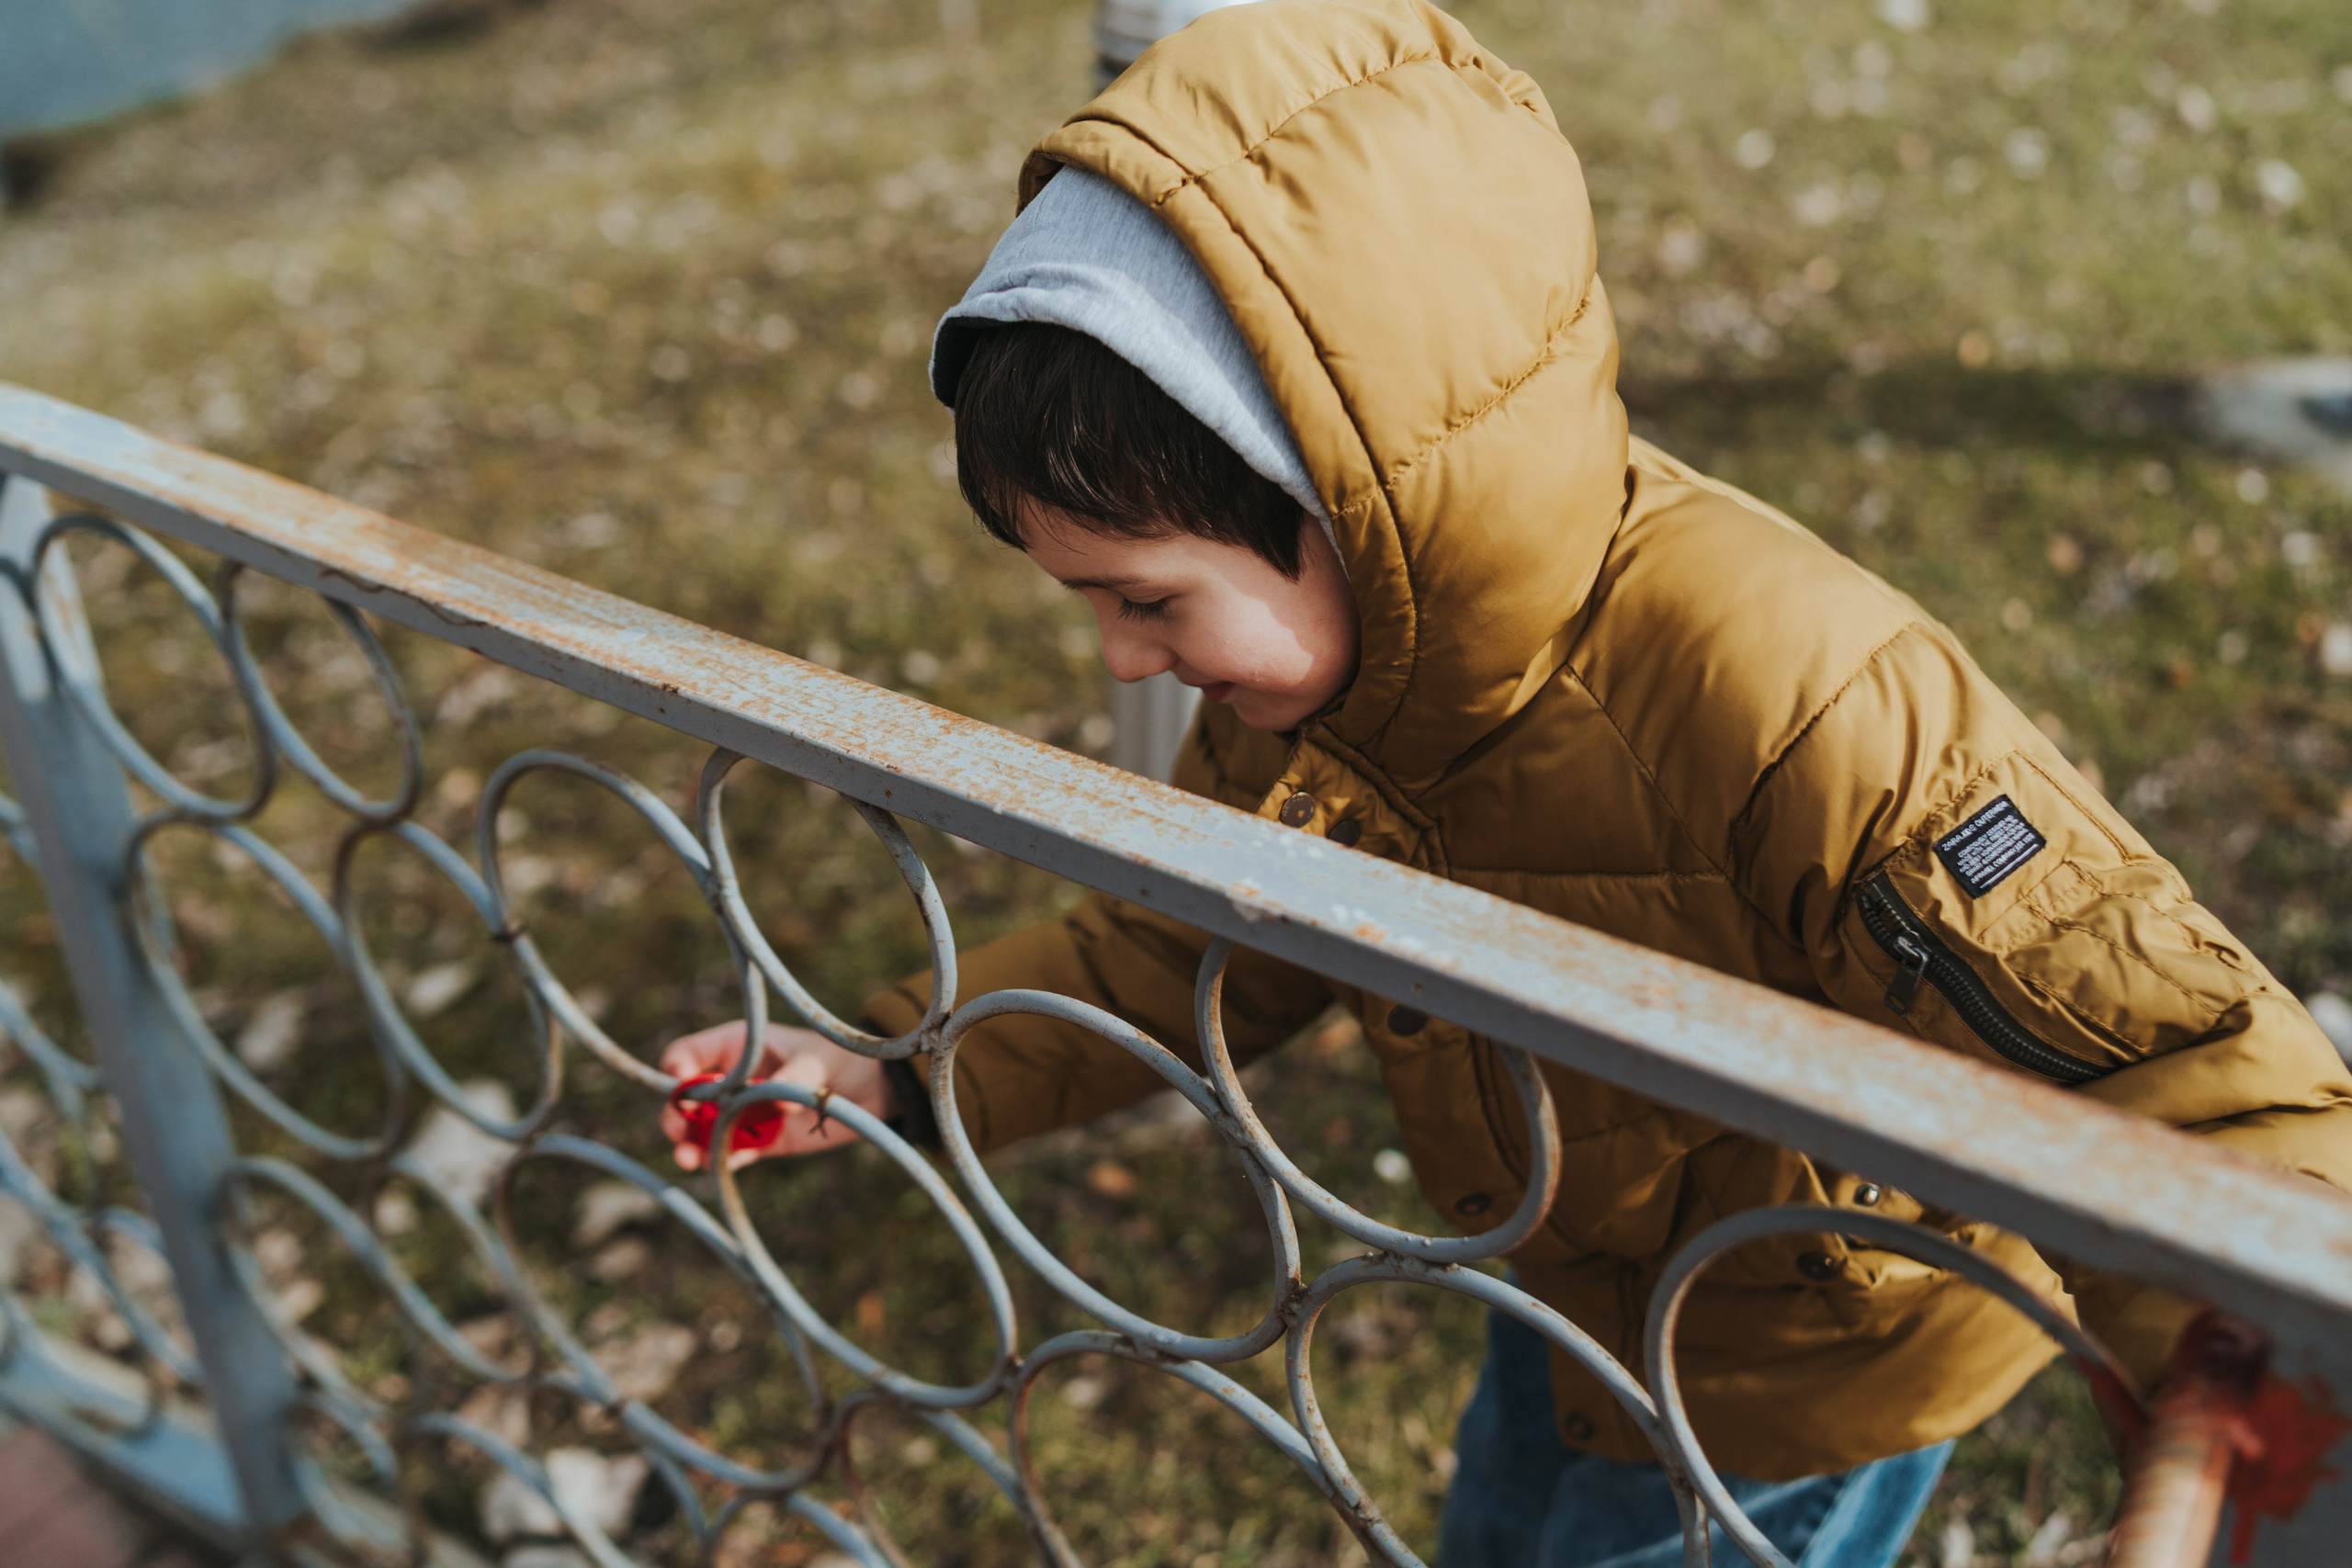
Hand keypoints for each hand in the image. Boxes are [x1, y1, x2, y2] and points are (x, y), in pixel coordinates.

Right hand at [657, 1022, 900, 1170]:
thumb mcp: (820, 1060)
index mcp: (736, 1046)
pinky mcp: (759, 1141)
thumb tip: (782, 1104)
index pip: (689, 1053)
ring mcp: (742, 1112)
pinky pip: (730, 1152)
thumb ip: (799, 1076)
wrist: (871, 1090)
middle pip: (685, 1098)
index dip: (678, 1068)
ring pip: (700, 1129)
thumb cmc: (840, 1058)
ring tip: (688, 1158)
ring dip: (689, 1144)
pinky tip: (717, 1165)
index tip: (683, 1085)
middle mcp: (732, 1080)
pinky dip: (720, 1159)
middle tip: (678, 1129)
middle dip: (675, 1114)